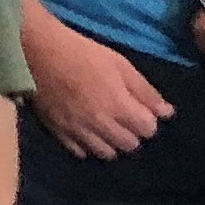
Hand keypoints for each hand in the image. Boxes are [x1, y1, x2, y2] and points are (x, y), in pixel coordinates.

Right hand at [24, 13, 170, 158]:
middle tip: (123, 117)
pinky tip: (85, 131)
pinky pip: (80, 152)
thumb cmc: (82, 53)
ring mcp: (78, 132)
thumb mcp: (120, 64)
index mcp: (120, 108)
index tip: (139, 109)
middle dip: (132, 132)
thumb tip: (167, 113)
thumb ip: (145, 91)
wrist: (37, 51)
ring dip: (111, 142)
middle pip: (130, 145)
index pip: (148, 130)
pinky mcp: (58, 132)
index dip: (147, 119)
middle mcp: (101, 126)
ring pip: (106, 154)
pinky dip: (86, 146)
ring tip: (105, 127)